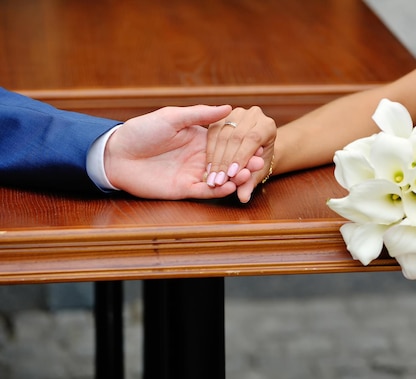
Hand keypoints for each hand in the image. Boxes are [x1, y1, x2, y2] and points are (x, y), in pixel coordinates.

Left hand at [103, 105, 260, 199]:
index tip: (258, 144)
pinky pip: (205, 192)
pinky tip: (230, 187)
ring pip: (220, 178)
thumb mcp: (172, 117)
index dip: (241, 144)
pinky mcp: (183, 189)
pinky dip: (218, 191)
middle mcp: (199, 157)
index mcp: (199, 138)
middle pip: (227, 162)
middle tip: (258, 162)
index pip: (226, 143)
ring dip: (235, 178)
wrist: (116, 154)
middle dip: (243, 163)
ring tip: (248, 175)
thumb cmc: (141, 131)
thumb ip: (200, 115)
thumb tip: (228, 108)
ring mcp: (192, 174)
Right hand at [205, 106, 275, 202]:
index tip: (231, 175)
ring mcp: (239, 112)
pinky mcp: (224, 115)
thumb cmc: (260, 162)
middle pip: (236, 136)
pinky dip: (209, 149)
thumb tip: (243, 198)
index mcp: (268, 125)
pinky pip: (212, 131)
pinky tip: (207, 166)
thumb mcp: (257, 173)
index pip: (252, 139)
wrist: (258, 147)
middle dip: (225, 159)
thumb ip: (250, 183)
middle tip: (218, 179)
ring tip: (211, 176)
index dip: (241, 157)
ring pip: (222, 133)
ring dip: (215, 156)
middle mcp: (255, 115)